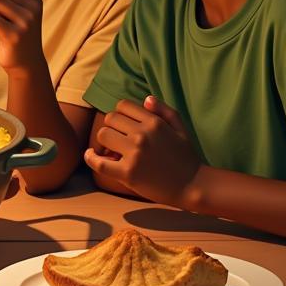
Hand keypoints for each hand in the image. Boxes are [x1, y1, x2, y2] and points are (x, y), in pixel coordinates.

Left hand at [84, 97, 201, 207]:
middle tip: (118, 138)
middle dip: (112, 126)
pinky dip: (91, 157)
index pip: (122, 105)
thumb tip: (146, 99)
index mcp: (154, 122)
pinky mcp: (128, 173)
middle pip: (110, 118)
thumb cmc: (187, 157)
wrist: (194, 186)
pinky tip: (91, 155)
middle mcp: (142, 135)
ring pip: (103, 135)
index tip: (124, 125)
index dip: (121, 113)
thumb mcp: (180, 128)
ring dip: (105, 141)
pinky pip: (99, 162)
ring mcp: (134, 154)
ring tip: (112, 149)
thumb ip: (164, 110)